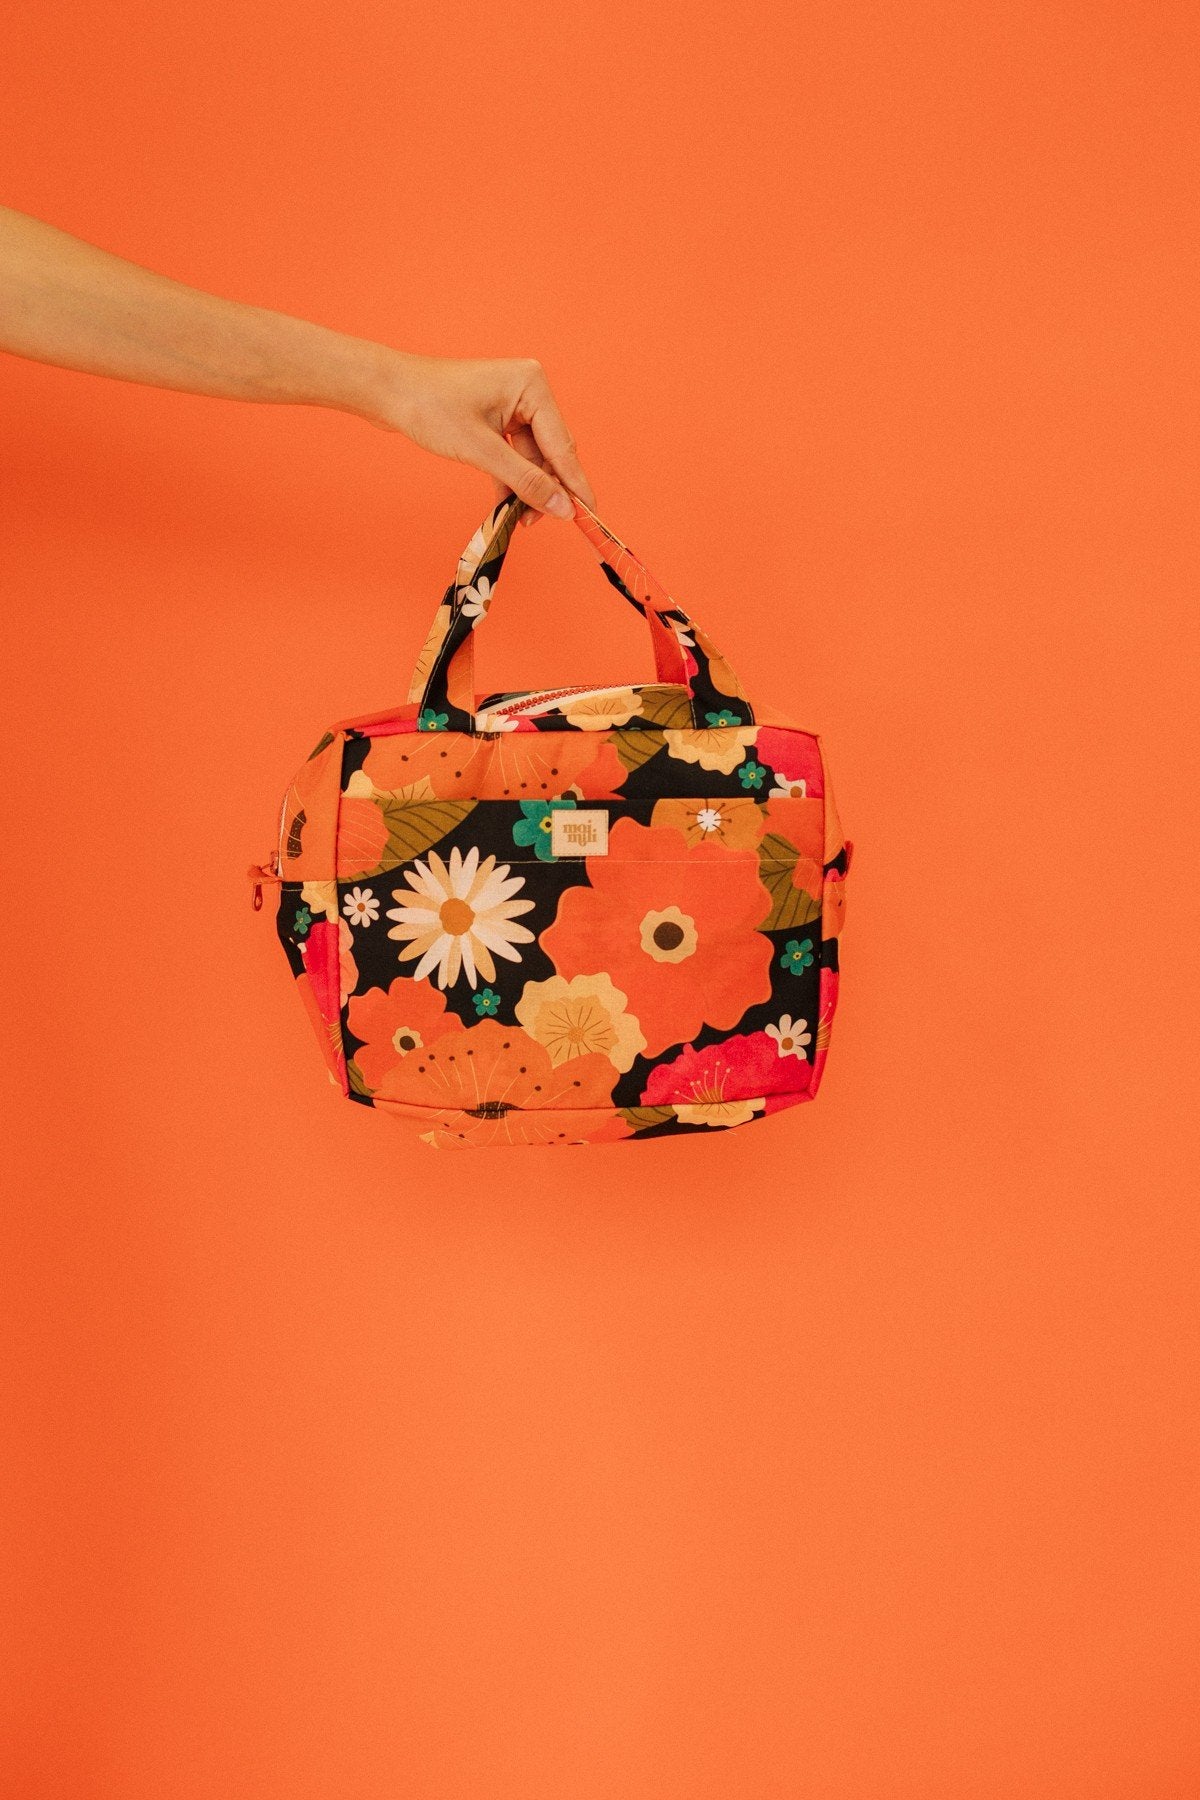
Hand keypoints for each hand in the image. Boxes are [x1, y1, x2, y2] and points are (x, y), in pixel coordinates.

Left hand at [360, 352, 595, 526]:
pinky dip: (511, 479)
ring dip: (526, 488)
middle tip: (544, 523)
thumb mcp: (481, 451)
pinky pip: (514, 454)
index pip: (563, 445)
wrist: (388, 392)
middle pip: (550, 452)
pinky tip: (508, 505)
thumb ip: (525, 481)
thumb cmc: (429, 409)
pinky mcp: (496, 417)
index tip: (591, 516)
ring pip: (531, 457)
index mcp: (532, 385)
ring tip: (520, 520)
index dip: (575, 485)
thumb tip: (561, 509)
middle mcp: (528, 390)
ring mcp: (512, 404)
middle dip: (546, 488)